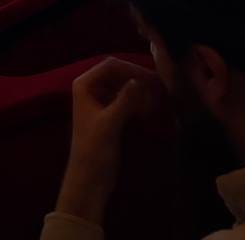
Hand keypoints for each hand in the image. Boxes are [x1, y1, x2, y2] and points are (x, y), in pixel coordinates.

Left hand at [55, 58, 163, 222]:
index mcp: (85, 84)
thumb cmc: (94, 149)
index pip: (111, 65)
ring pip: (124, 86)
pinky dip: (137, 102)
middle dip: (138, 80)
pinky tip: (149, 110)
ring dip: (139, 91)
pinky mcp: (109, 113)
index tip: (153, 80)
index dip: (132, 69)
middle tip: (159, 90)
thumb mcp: (110, 123)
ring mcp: (100, 100)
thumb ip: (125, 100)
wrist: (89, 179)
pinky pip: (126, 100)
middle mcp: (91, 88)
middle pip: (118, 74)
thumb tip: (141, 80)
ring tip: (155, 101)